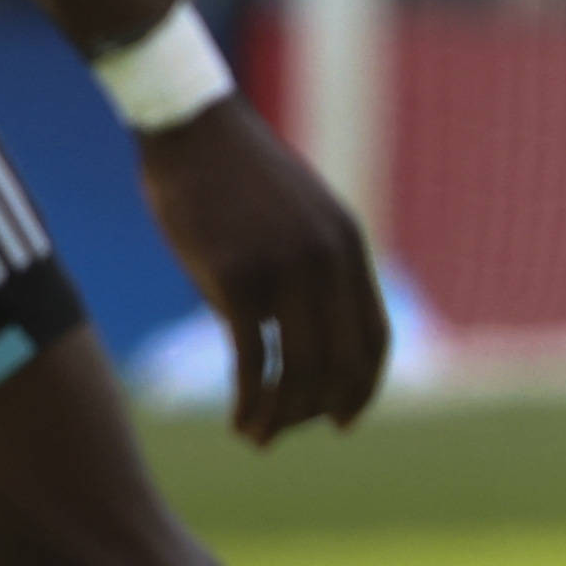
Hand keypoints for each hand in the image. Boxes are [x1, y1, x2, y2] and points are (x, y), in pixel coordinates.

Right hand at [134, 104, 390, 442]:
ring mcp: (284, 270)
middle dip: (318, 409)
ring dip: (282, 415)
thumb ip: (311, 269)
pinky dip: (250, 401)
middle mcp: (328, 262)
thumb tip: (300, 336)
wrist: (191, 128)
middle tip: (289, 433)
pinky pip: (252, 360)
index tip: (343, 418)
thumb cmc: (235, 177)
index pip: (374, 338)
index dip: (364, 386)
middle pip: (341, 362)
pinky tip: (239, 420)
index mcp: (349, 248)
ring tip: (258, 437)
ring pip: (300, 369)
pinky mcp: (234, 279)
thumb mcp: (296, 217)